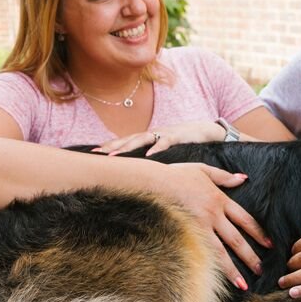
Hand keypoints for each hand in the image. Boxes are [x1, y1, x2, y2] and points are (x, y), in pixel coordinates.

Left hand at [93, 121, 224, 155]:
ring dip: (127, 147)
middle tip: (96, 154)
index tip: (94, 153)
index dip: (110, 146)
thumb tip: (141, 171)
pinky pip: (165, 142)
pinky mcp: (177, 136)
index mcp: (148, 138)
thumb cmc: (184, 141)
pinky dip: (156, 148)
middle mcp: (153, 134)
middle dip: (112, 146)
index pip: (125, 141)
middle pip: (128, 139)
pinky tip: (148, 155)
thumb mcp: (165, 150)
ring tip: (114, 155)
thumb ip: (153, 159)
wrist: (206, 130)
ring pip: (142, 139)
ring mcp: (164, 133)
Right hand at [164, 163, 271, 289]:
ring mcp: (199, 227)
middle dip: (250, 256)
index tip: (269, 245)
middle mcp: (213, 215)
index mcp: (220, 200)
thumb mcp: (203, 170)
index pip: (245, 220)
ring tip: (243, 285)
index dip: (258, 233)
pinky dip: (210, 269)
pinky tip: (216, 281)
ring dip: (233, 270)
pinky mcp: (186, 235)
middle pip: (236, 240)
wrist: (153, 182)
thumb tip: (243, 178)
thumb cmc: (176, 175)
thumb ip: (224, 176)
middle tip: (261, 270)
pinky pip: (201, 255)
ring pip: (220, 253)